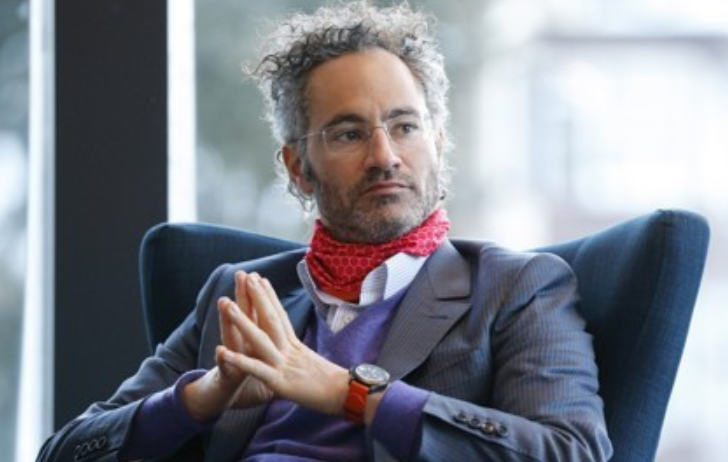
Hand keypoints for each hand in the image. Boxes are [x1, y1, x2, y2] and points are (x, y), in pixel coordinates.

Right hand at [180, 271, 274, 420]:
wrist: (219, 397)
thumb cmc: (244, 377)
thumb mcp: (262, 360)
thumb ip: (268, 345)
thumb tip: (284, 333)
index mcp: (255, 341)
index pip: (258, 315)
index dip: (261, 297)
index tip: (262, 277)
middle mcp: (242, 346)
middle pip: (243, 319)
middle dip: (243, 297)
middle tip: (242, 274)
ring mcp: (233, 360)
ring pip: (230, 337)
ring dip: (228, 321)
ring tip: (224, 302)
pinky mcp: (226, 377)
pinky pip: (225, 369)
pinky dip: (224, 361)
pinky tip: (220, 351)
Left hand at [217, 271, 349, 414]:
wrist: (347, 395)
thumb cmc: (334, 384)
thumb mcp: (313, 364)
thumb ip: (301, 356)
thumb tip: (299, 351)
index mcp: (296, 346)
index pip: (281, 316)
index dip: (270, 297)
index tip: (261, 279)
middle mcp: (289, 350)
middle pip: (271, 319)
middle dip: (257, 297)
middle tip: (246, 276)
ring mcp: (284, 364)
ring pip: (260, 339)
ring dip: (243, 321)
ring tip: (228, 304)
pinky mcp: (280, 382)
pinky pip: (257, 370)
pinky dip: (239, 360)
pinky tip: (223, 352)